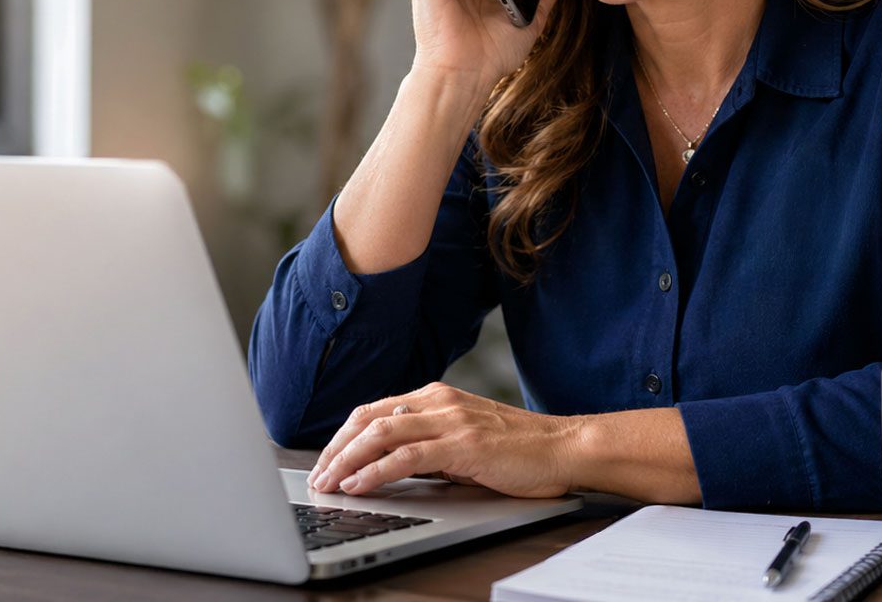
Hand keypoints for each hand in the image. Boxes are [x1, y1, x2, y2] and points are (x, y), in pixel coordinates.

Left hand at [306, 382, 579, 498]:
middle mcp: (439, 401)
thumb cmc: (519, 449)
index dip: (343, 436)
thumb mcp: (464, 440)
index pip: (374, 410)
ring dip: (346, 460)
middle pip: (368, 419)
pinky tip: (359, 485)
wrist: (564, 448)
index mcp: (436, 396)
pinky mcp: (462, 445)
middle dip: (335, 449)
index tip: (326, 460)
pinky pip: (406, 457)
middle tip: (317, 475)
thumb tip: (388, 465)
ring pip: (380, 434)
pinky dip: (375, 471)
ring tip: (328, 482)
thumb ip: (428, 445)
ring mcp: (450, 420)